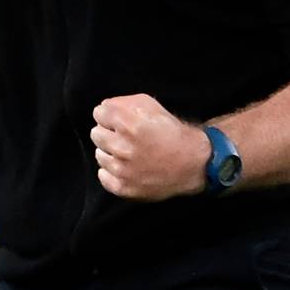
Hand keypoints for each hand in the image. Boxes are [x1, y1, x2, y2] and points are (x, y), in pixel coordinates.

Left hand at [90, 93, 208, 200]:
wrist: (194, 163)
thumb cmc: (172, 132)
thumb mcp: (152, 106)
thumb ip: (124, 102)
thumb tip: (104, 108)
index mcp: (129, 124)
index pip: (98, 113)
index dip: (109, 115)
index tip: (119, 120)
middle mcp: (123, 147)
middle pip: (96, 133)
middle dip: (109, 132)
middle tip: (126, 137)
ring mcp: (122, 170)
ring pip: (99, 155)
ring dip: (111, 152)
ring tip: (130, 153)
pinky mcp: (123, 187)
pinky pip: (103, 176)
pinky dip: (111, 172)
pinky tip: (127, 167)